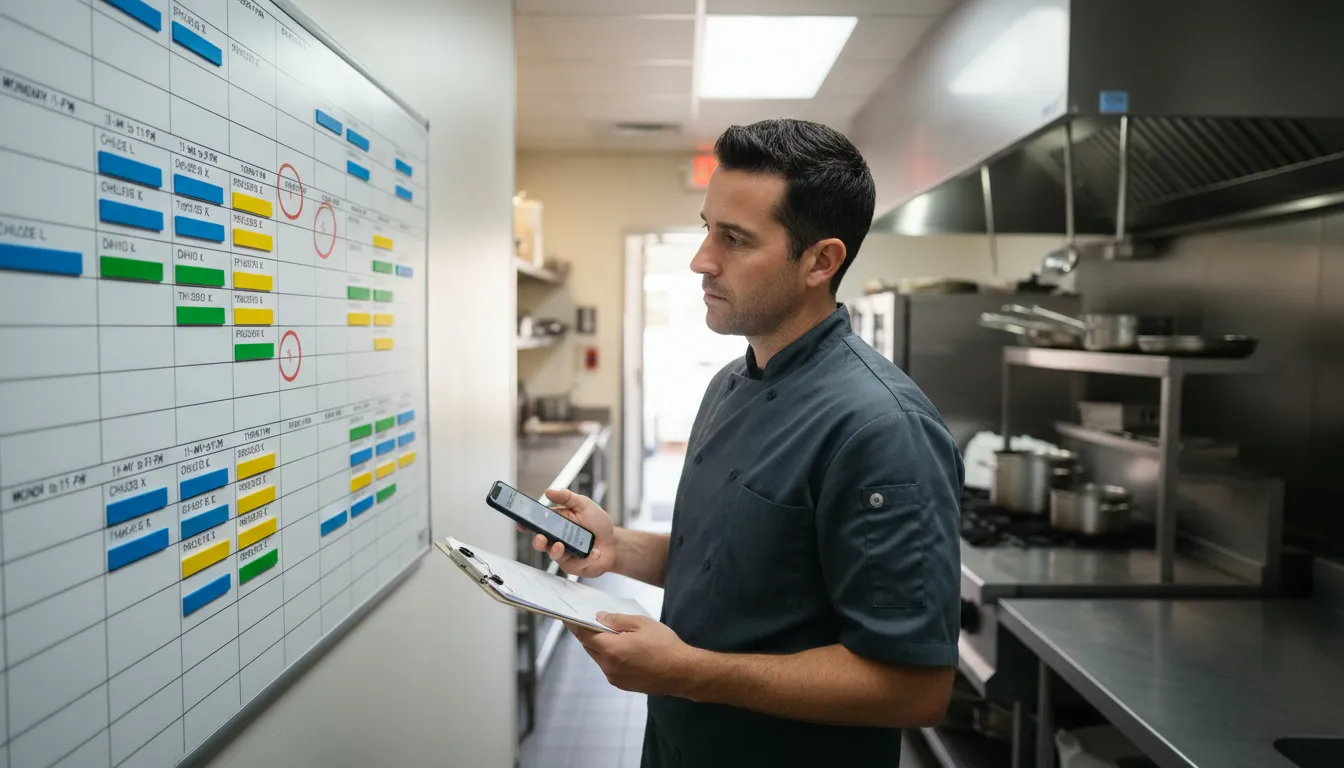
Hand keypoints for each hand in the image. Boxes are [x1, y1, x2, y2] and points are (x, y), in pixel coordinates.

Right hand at [522, 488, 618, 577]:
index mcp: (557, 522)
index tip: (521, 523)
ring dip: (556, 550)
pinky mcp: (573, 565)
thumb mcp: (584, 504)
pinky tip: (596, 552)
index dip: (526, 523)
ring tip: (562, 546)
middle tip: (541, 538)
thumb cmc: (598, 524)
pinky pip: (574, 564)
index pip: (537, 523)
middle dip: (537, 540)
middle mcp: (557, 539)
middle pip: (540, 541)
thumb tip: (549, 491)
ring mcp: (564, 553)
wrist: (614, 544)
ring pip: (553, 554)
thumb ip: (567, 497)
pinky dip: (586, 558)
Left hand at [569, 612, 698, 696]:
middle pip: (590, 648)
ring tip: (609, 634)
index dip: (575, 625)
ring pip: (599, 658)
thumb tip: (600, 618)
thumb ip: (617, 620)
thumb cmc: (665, 646)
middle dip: (588, 635)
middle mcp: (609, 667)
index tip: (567, 617)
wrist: (682, 672)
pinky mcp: (622, 684)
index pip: (585, 636)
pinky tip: (621, 648)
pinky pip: (609, 667)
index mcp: (611, 650)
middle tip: (589, 622)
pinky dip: (610, 657)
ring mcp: (615, 678)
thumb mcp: (641, 623)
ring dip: (600, 646)